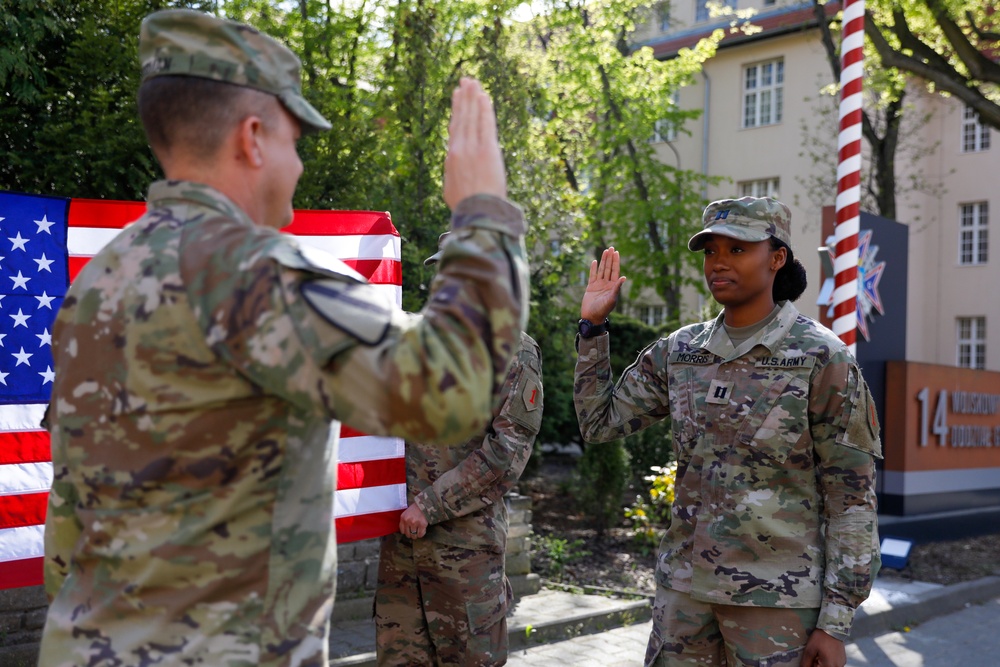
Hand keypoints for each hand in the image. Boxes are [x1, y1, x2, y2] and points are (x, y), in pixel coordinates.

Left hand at [398, 503, 428, 538]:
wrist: (424, 504)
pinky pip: (420, 534)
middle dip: (411, 535)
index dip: (405, 532)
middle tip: (413, 533)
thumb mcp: (406, 513)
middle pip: (408, 534)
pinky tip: (421, 532)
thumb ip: (404, 521)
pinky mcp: (422, 525)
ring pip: (414, 535)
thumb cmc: (415, 509)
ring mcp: (415, 523)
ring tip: (417, 533)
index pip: (402, 531)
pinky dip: (421, 535)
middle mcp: (408, 521)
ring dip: (415, 536)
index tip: (408, 531)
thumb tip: (404, 531)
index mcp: (403, 518)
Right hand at [443, 78, 506, 209]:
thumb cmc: (466, 207)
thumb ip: (454, 175)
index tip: (457, 97)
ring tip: (473, 82)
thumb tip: (455, 171)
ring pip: (472, 117)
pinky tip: (484, 96)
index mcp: (451, 158)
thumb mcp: (452, 189)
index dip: (456, 111)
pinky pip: (485, 123)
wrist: (476, 213)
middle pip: (462, 118)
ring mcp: (473, 148)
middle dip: (464, 98)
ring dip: (473, 98)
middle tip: (465, 81)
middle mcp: (460, 149)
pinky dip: (484, 109)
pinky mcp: (487, 149)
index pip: (455, 128)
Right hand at [580, 247, 626, 321]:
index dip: (616, 261)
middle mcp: (606, 284)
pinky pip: (592, 275)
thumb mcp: (612, 299)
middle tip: (611, 248)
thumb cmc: (603, 310)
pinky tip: (594, 261)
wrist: (592, 316)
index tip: (616, 252)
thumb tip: (624, 277)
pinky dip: (593, 268)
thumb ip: (617, 288)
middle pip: (609, 268)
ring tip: (605, 251)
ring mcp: (598, 285)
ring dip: (603, 260)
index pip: (615, 271)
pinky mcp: (591, 287)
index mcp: (613, 286)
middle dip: (610, 258)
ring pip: (601, 270)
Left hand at [799, 628, 845, 666]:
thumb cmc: (820, 638)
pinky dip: (828, 662)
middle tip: (815, 656)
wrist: (833, 627)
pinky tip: (826, 653)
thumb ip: (806, 663)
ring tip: (820, 654)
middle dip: (817, 664)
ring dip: (822, 663)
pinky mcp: (843, 660)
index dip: (812, 665)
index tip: (812, 658)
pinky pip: (834, 664)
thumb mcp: (809, 650)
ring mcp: (841, 664)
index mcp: (829, 666)